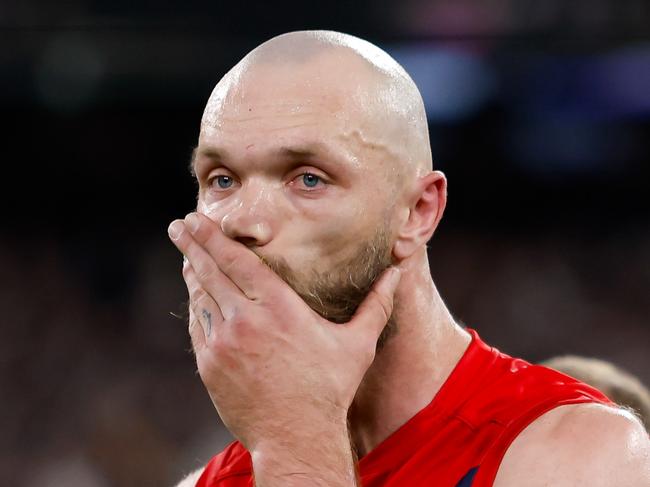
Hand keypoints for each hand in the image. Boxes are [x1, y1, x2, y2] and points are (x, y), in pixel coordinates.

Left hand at [168, 212, 399, 452]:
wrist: (296, 437)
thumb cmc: (329, 389)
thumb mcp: (358, 344)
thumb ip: (376, 304)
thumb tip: (397, 273)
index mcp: (279, 306)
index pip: (238, 260)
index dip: (214, 236)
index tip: (197, 219)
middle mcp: (246, 319)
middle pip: (211, 271)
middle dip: (192, 244)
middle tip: (180, 225)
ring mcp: (223, 342)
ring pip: (201, 296)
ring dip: (192, 272)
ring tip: (186, 254)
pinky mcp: (210, 365)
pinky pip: (199, 325)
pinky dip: (196, 305)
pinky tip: (195, 294)